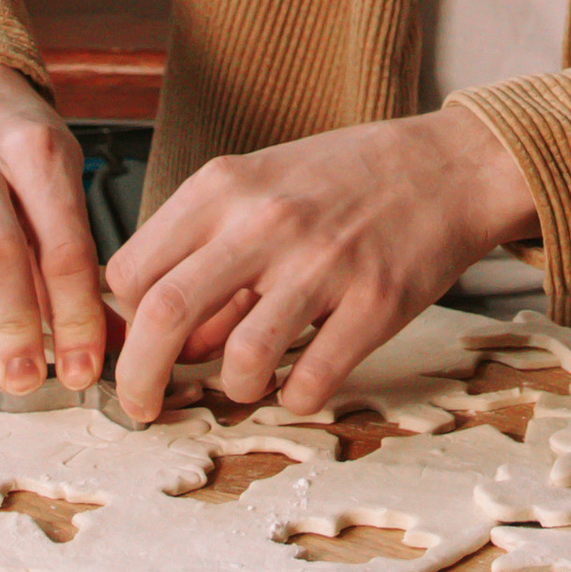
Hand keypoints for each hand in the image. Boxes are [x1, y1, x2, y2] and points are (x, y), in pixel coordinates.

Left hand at [103, 107, 537, 426]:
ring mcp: (322, 263)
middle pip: (165, 315)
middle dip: (139, 380)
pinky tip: (300, 382)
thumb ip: (210, 252)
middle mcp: (264, 221)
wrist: (446, 165)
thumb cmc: (344, 179)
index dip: (124, 320)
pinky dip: (294, 398)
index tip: (138, 343)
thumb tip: (174, 341)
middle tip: (144, 406)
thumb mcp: (262, 186)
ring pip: (238, 360)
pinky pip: (310, 380)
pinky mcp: (374, 303)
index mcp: (224, 185)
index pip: (132, 270)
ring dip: (231, 391)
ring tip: (247, 383)